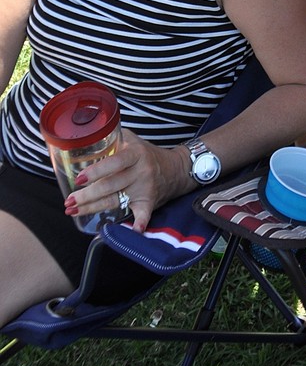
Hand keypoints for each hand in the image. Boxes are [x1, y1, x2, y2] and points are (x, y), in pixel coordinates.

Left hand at [62, 130, 184, 232]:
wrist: (175, 169)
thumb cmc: (148, 154)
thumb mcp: (134, 141)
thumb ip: (115, 137)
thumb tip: (90, 135)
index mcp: (136, 154)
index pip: (114, 163)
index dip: (96, 171)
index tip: (79, 178)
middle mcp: (140, 172)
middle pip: (110, 185)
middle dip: (87, 195)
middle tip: (69, 201)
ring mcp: (145, 189)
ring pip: (115, 201)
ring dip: (93, 208)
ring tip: (73, 211)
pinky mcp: (149, 203)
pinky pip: (144, 215)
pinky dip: (140, 223)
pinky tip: (134, 230)